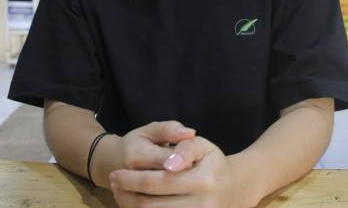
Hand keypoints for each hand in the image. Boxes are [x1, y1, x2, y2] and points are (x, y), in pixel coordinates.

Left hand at [110, 136, 246, 207]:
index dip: (131, 180)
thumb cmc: (213, 163)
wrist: (235, 189)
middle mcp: (201, 205)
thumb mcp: (202, 146)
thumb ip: (184, 148)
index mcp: (202, 181)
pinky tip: (135, 204)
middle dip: (126, 195)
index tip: (115, 174)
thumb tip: (169, 163)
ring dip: (131, 207)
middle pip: (151, 206)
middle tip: (112, 184)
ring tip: (119, 194)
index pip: (157, 182)